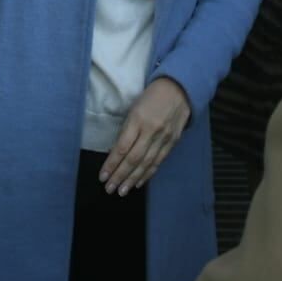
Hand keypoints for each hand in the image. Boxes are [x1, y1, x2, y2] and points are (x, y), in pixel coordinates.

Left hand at [101, 77, 191, 195]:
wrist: (179, 89)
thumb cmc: (150, 97)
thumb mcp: (134, 109)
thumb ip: (126, 130)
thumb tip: (115, 153)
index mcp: (137, 120)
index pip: (121, 148)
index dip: (111, 164)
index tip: (102, 176)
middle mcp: (151, 131)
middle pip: (133, 159)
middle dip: (120, 176)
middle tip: (109, 189)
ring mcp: (163, 138)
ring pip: (146, 164)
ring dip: (132, 179)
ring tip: (122, 191)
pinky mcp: (172, 142)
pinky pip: (158, 162)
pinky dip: (148, 174)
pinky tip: (139, 183)